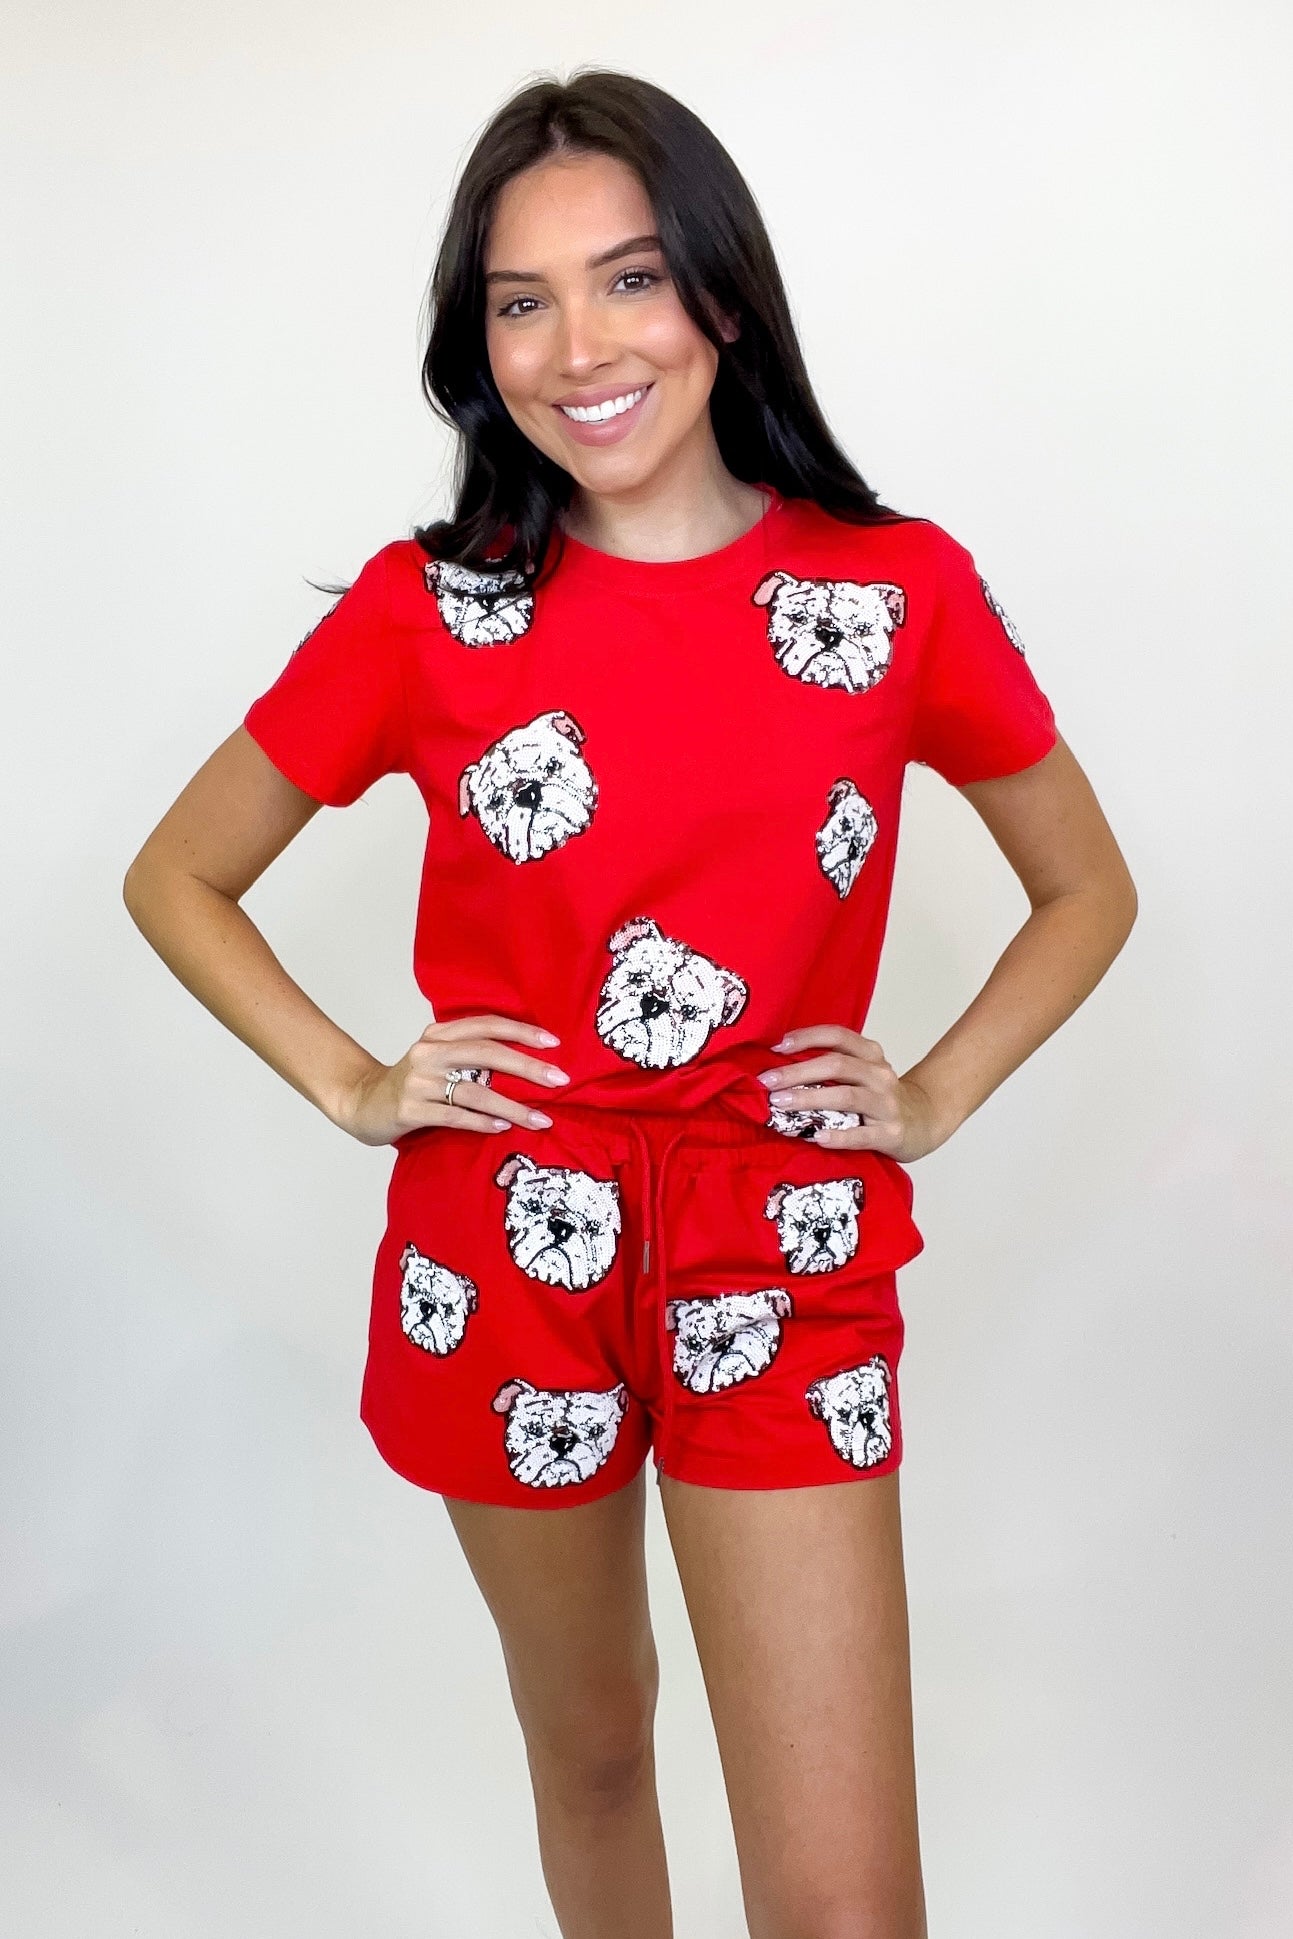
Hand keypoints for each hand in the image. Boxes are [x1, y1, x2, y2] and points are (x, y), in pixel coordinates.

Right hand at [334, 1015, 569, 1146]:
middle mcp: (428, 1053)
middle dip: (527, 1067)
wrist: (360, 1102)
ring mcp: (418, 1082)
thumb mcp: (436, 1058)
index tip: (553, 1042)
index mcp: (438, 1035)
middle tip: (559, 1080)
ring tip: (541, 1119)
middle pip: (487, 1054)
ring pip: (475, 1091)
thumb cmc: (411, 1084)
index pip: (486, 1025)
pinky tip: (502, 1128)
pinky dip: (481, 1122)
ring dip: (513, 1106)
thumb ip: (469, 1054)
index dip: (521, 1031)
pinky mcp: (409, 1109)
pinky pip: (454, 1116)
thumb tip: (526, 1061)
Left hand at [757, 1025, 946, 1162]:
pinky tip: (816, 1137)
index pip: (838, 1036)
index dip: (807, 1038)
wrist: (924, 1122)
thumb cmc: (880, 1097)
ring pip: (846, 1097)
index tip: (777, 1047)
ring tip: (781, 1104)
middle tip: (767, 1081)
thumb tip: (779, 1065)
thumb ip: (833, 1066)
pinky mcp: (891, 1134)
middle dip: (797, 1072)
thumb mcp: (863, 1072)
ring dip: (809, 1098)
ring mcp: (887, 1104)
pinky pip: (861, 1135)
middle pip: (836, 1065)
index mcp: (871, 1055)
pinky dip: (838, 1136)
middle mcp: (880, 1075)